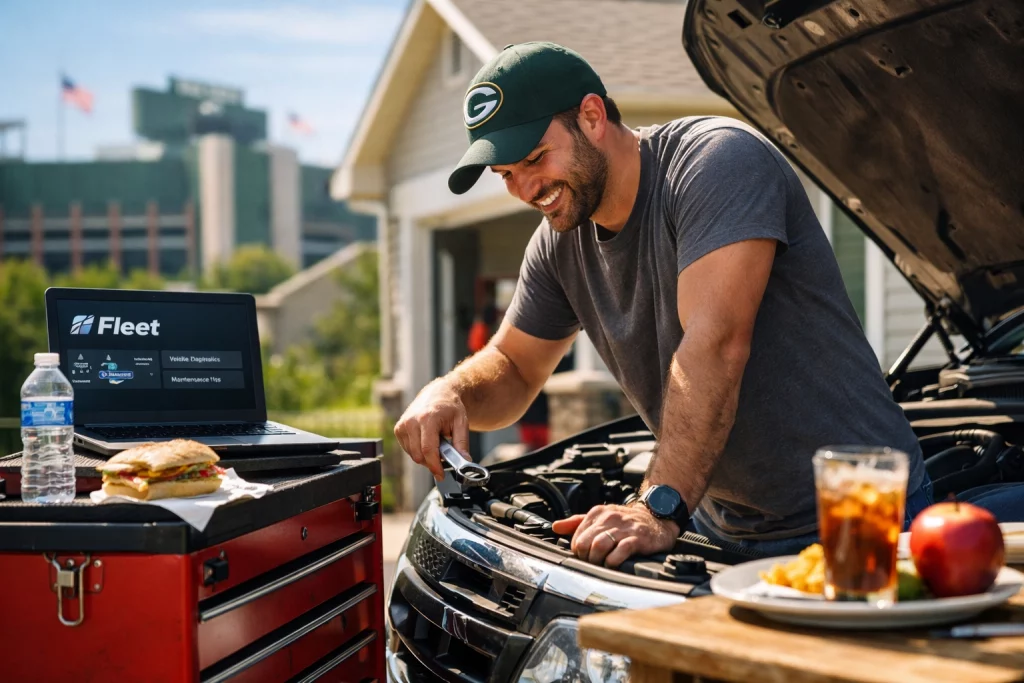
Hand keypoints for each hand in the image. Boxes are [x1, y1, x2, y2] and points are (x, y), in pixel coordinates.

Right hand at [394, 380, 471, 480]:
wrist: (438, 393)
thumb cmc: (450, 407)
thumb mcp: (461, 422)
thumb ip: (462, 443)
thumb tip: (464, 461)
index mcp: (427, 418)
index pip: (428, 449)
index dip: (435, 465)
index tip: (441, 474)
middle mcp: (412, 421)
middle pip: (418, 455)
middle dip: (432, 462)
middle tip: (444, 456)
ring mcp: (403, 425)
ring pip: (413, 454)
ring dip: (425, 456)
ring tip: (436, 442)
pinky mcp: (398, 429)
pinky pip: (408, 449)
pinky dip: (418, 450)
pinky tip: (426, 440)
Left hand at [551, 503, 679, 567]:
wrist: (656, 518)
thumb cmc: (626, 521)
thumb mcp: (601, 516)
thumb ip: (577, 522)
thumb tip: (556, 527)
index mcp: (597, 513)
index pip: (577, 537)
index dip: (578, 552)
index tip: (585, 557)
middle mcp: (609, 518)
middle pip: (585, 543)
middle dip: (586, 558)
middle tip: (592, 564)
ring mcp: (623, 528)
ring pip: (599, 546)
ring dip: (597, 561)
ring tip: (602, 565)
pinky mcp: (637, 538)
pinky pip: (619, 552)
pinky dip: (613, 561)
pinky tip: (614, 564)